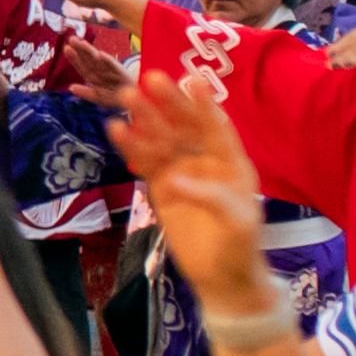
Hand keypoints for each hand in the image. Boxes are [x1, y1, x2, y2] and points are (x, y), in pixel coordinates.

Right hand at [112, 76, 278, 313]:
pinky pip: (144, 163)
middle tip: (150, 78)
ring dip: (144, 119)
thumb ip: (210, 197)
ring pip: (160, 140)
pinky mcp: (161, 188)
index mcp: (232, 164)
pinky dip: (131, 147)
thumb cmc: (239, 247)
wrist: (221, 277)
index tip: (192, 80)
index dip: (204, 105)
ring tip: (126, 97)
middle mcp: (206, 161)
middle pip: (184, 127)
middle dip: (168, 103)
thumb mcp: (237, 223)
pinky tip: (116, 129)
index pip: (217, 129)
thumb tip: (174, 179)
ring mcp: (181, 173)